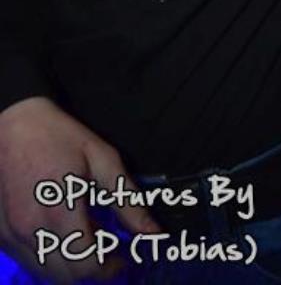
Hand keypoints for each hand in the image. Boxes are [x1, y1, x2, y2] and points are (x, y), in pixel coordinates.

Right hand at [0, 97, 157, 282]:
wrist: (13, 122)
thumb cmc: (57, 136)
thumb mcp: (102, 159)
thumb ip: (127, 199)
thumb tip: (153, 231)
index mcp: (60, 212)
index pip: (87, 266)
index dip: (111, 269)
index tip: (125, 258)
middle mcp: (31, 231)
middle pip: (67, 277)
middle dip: (94, 272)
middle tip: (112, 253)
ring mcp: (11, 236)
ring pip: (45, 274)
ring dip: (71, 269)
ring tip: (89, 242)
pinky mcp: (0, 235)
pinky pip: (28, 262)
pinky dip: (49, 260)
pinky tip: (63, 237)